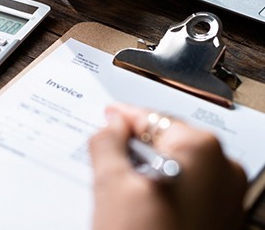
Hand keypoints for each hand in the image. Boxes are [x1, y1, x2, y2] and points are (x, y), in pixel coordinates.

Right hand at [89, 103, 246, 229]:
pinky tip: (140, 202)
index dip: (124, 117)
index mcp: (202, 151)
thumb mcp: (111, 184)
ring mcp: (227, 198)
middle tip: (107, 150)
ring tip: (120, 182)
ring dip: (146, 167)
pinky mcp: (222, 220)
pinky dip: (162, 186)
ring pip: (175, 165)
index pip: (152, 118)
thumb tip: (111, 125)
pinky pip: (186, 188)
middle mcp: (223, 170)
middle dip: (135, 144)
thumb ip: (107, 141)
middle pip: (166, 141)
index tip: (109, 116)